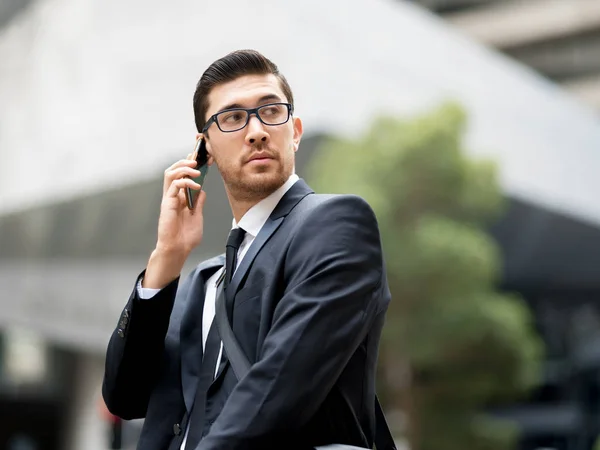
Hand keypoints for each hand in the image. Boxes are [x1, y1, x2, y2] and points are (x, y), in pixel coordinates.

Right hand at [143, 154, 206, 288]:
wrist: (178, 249)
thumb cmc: (186, 237)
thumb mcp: (197, 216)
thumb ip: (198, 203)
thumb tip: (202, 191)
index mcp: (181, 198)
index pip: (184, 176)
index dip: (192, 166)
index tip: (205, 159)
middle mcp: (173, 196)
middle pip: (175, 170)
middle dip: (186, 161)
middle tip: (198, 159)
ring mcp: (169, 198)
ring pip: (170, 173)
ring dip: (183, 167)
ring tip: (195, 168)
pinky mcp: (167, 203)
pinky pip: (174, 185)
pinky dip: (185, 181)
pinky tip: (195, 185)